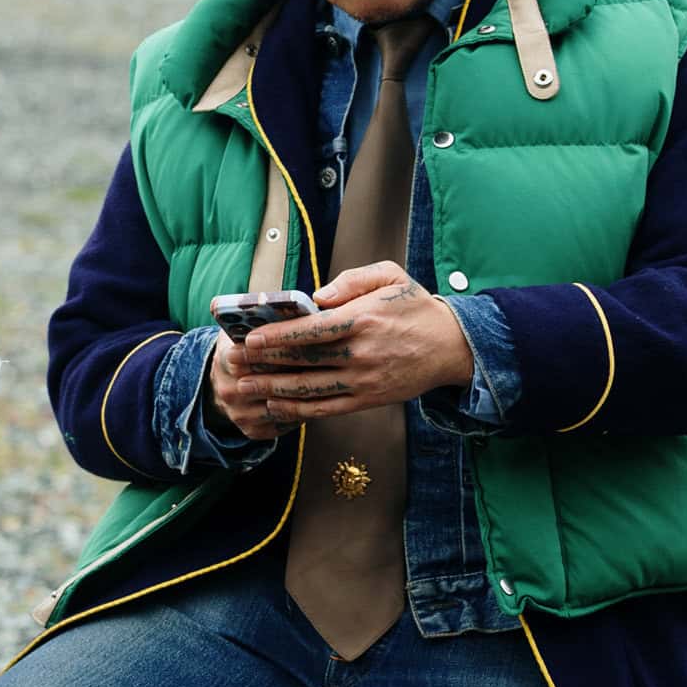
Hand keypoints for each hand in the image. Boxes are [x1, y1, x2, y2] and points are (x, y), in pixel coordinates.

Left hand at [206, 266, 474, 432]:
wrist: (451, 347)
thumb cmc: (415, 307)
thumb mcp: (390, 276)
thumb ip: (351, 280)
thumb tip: (316, 296)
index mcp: (363, 319)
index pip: (311, 331)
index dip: (277, 336)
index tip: (250, 338)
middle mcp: (361, 354)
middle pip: (303, 361)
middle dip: (265, 363)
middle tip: (234, 362)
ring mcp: (363, 381)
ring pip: (309, 389)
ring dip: (272, 389)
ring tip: (244, 387)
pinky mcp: (367, 400)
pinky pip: (326, 409)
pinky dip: (297, 410)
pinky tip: (275, 405)